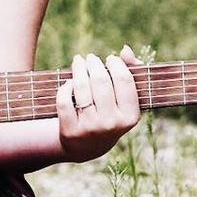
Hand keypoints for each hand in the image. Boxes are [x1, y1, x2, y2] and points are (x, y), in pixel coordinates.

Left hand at [57, 44, 143, 162]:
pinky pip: (64, 100)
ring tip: (79, 62)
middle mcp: (111, 124)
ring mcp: (90, 128)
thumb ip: (132, 72)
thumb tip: (125, 49)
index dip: (116, 64)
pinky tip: (69, 82)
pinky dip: (65, 87)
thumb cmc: (110, 115)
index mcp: (130, 117)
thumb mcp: (125, 101)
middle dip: (94, 64)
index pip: (124, 80)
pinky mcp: (70, 131)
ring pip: (81, 88)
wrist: (87, 147)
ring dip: (79, 69)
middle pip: (101, 81)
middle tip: (91, 58)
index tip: (110, 59)